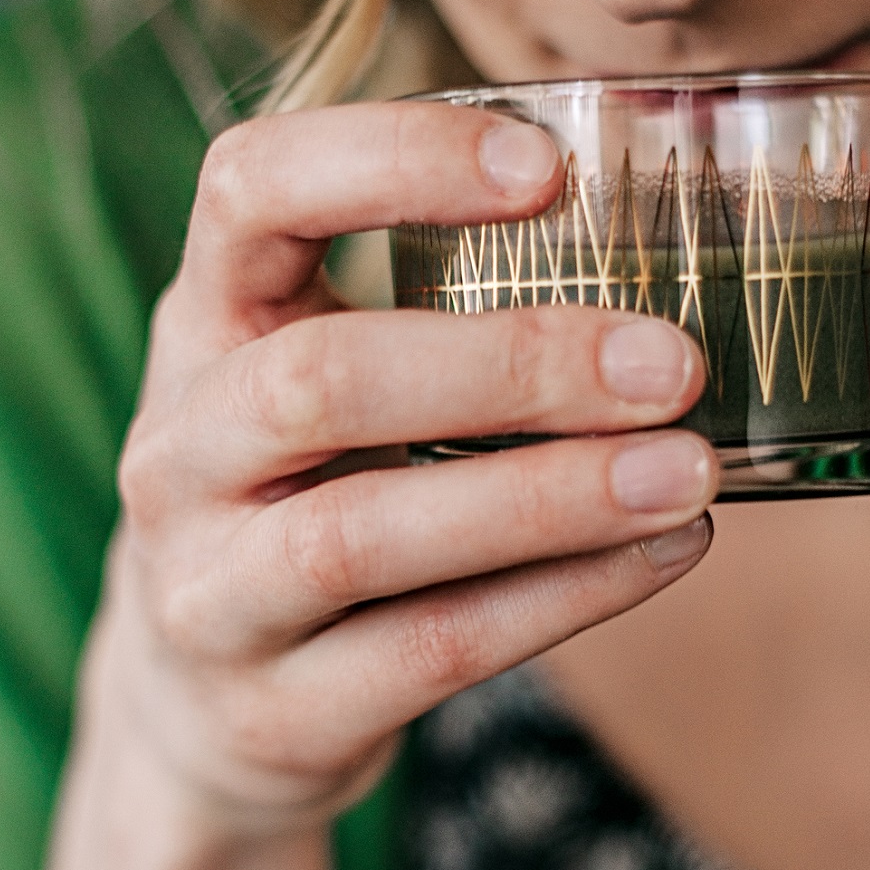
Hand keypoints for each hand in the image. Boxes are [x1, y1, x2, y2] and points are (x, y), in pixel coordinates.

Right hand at [46, 102, 717, 869]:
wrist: (199, 703)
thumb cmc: (304, 493)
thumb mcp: (318, 373)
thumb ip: (432, 308)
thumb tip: (664, 255)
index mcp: (205, 323)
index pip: (249, 190)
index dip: (390, 159)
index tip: (548, 167)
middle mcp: (179, 450)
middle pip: (318, 379)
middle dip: (509, 364)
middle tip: (671, 362)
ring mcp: (207, 591)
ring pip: (364, 533)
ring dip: (548, 497)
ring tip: (690, 471)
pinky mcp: (272, 710)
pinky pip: (430, 648)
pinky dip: (564, 597)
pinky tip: (666, 551)